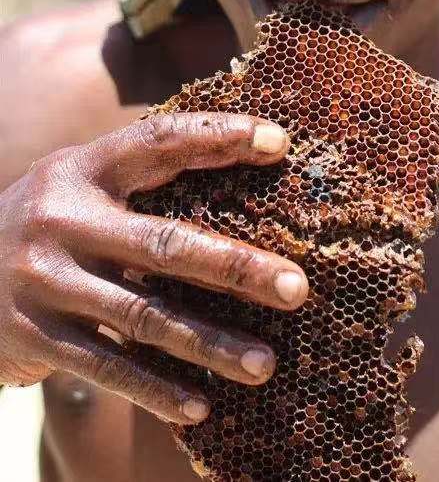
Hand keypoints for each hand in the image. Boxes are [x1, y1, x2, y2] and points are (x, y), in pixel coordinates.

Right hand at [0, 113, 307, 423]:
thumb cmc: (46, 222)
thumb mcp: (78, 184)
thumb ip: (137, 179)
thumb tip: (237, 169)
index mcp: (84, 169)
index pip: (158, 142)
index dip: (218, 137)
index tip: (279, 142)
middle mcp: (64, 219)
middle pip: (164, 244)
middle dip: (236, 268)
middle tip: (297, 288)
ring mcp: (48, 280)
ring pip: (144, 316)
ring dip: (210, 344)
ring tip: (265, 363)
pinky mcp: (36, 335)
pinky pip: (106, 366)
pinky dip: (155, 390)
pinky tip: (200, 405)